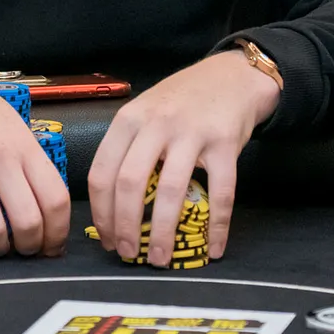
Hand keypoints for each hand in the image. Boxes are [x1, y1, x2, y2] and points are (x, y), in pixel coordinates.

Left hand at [87, 51, 277, 266]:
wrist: (232, 76)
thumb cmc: (182, 101)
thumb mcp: (145, 111)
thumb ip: (129, 147)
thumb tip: (113, 205)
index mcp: (129, 119)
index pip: (102, 171)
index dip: (101, 212)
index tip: (106, 237)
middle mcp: (156, 124)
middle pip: (129, 183)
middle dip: (124, 226)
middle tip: (128, 253)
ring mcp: (191, 132)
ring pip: (170, 191)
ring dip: (162, 232)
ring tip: (160, 257)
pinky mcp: (225, 143)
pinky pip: (220, 192)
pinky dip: (217, 226)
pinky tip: (215, 247)